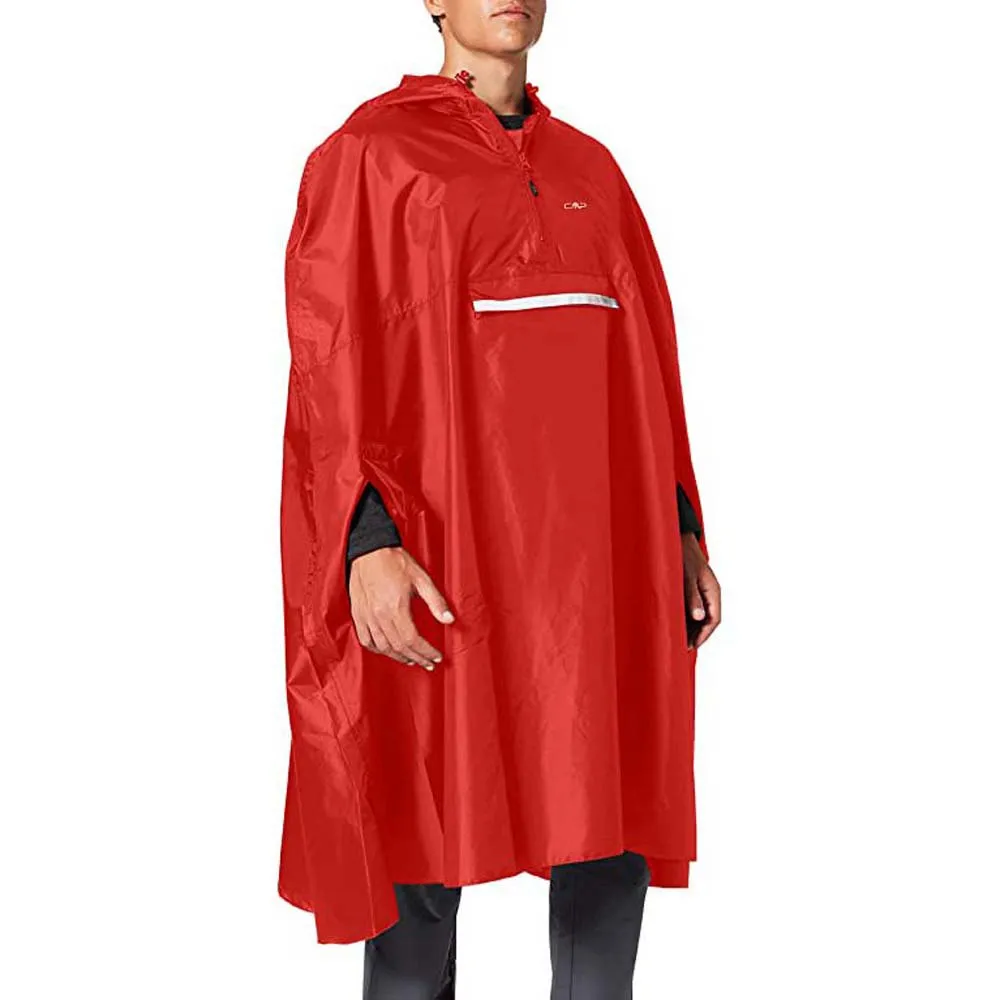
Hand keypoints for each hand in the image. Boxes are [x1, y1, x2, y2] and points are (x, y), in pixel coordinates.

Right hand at [348, 546, 454, 669]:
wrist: (369, 550)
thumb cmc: (395, 561)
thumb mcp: (421, 578)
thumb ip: (436, 601)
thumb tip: (449, 619)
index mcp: (395, 607)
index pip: (412, 640)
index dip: (426, 652)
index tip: (436, 657)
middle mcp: (379, 616)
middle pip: (399, 647)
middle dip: (416, 658)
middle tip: (428, 663)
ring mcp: (366, 616)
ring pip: (382, 647)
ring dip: (399, 657)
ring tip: (412, 660)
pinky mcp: (358, 614)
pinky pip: (366, 640)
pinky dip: (378, 649)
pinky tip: (388, 650)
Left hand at [681, 533, 720, 649]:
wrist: (676, 537)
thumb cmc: (683, 554)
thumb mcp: (687, 576)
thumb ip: (692, 597)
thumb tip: (700, 618)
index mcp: (713, 591)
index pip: (714, 619)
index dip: (703, 635)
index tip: (691, 646)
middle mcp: (709, 593)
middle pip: (707, 620)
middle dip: (696, 635)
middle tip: (682, 646)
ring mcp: (701, 591)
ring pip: (699, 615)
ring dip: (690, 627)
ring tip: (677, 639)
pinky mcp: (692, 589)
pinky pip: (691, 607)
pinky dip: (684, 617)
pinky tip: (674, 623)